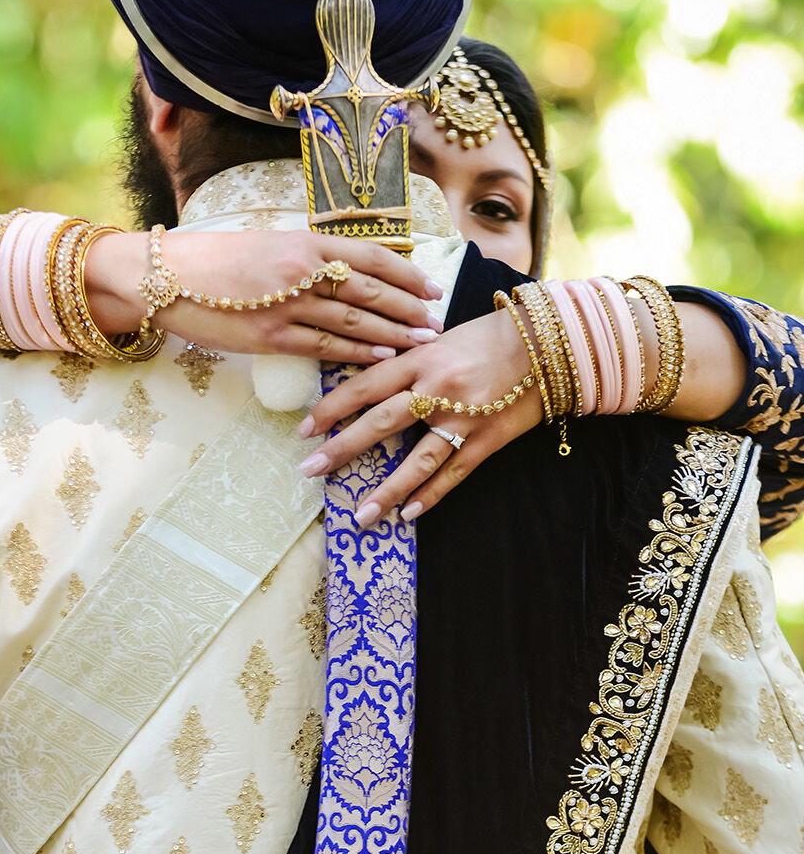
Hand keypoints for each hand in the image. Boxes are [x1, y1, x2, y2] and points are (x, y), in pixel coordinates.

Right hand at [88, 229, 445, 366]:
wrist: (165, 276)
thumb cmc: (213, 259)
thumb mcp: (266, 246)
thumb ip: (305, 258)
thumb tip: (343, 273)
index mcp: (303, 241)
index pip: (370, 255)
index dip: (405, 274)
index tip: (429, 287)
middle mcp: (301, 269)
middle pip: (370, 290)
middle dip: (408, 308)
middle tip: (435, 321)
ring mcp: (287, 305)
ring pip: (354, 320)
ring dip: (391, 333)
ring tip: (419, 341)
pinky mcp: (270, 337)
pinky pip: (325, 345)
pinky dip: (357, 351)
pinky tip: (381, 357)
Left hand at [297, 305, 543, 521]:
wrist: (550, 345)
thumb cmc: (490, 338)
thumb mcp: (441, 339)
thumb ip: (408, 363)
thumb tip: (369, 387)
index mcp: (421, 358)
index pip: (366, 385)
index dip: (332, 408)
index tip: (304, 430)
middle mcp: (438, 388)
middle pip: (381, 422)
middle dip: (342, 448)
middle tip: (311, 470)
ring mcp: (464, 417)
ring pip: (418, 460)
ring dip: (387, 490)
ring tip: (360, 516)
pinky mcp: (487, 439)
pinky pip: (454, 473)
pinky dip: (431, 495)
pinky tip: (408, 513)